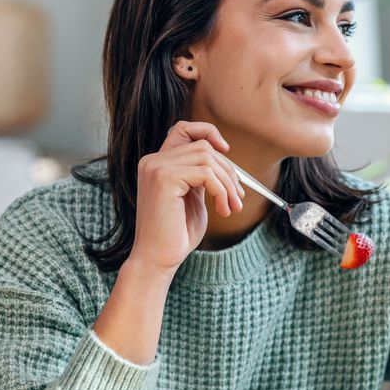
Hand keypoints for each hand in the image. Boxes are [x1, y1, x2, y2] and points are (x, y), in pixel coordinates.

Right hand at [129, 120, 244, 273]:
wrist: (157, 260)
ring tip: (230, 207)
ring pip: (207, 158)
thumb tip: (225, 159)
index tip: (226, 151)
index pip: (183, 129)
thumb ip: (201, 176)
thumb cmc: (176, 234)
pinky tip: (222, 210)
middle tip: (237, 198)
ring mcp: (156, 168)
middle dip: (228, 171)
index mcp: (157, 164)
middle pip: (203, 146)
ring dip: (227, 183)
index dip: (207, 132)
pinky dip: (221, 190)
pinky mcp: (164, 178)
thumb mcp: (192, 197)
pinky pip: (205, 173)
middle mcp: (153, 161)